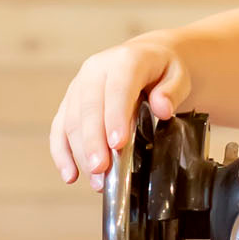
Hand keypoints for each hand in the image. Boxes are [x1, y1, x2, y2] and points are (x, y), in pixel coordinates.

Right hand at [49, 39, 190, 191]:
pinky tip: (71, 175)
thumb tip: (162, 108)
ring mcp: (79, 86)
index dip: (115, 116)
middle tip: (101, 168)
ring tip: (97, 180)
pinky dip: (62, 153)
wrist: (147, 58)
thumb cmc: (163, 71)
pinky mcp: (70, 102)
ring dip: (81, 152)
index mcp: (124, 60)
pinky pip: (59, 128)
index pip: (117, 88)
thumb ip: (172, 91)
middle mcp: (96, 70)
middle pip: (89, 107)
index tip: (118, 144)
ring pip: (71, 120)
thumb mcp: (178, 76)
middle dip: (93, 141)